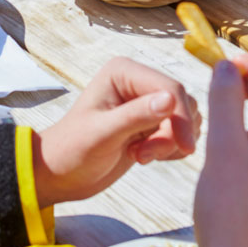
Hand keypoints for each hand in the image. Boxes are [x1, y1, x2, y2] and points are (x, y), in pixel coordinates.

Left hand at [32, 57, 199, 205]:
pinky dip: (170, 149)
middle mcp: (138, 82)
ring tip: (139, 155)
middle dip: (170, 135)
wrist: (62, 174)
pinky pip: (179, 133)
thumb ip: (136, 116)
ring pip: (183, 119)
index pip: (170, 88)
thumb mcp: (103, 134)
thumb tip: (172, 99)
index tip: (185, 148)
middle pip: (181, 104)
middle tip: (143, 155)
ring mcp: (146, 103)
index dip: (181, 117)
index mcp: (124, 72)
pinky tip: (143, 156)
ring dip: (169, 144)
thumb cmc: (73, 150)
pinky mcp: (151, 123)